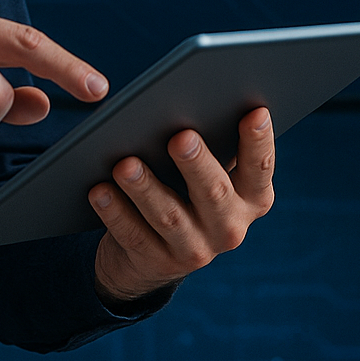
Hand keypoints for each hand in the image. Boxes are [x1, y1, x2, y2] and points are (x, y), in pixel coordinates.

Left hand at [90, 108, 274, 308]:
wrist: (155, 255)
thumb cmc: (186, 189)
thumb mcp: (207, 172)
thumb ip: (211, 145)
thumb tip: (191, 97)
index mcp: (251, 199)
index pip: (260, 169)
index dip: (259, 142)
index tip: (255, 111)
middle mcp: (230, 228)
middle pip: (213, 192)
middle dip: (196, 164)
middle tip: (180, 137)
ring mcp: (195, 250)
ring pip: (169, 216)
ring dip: (146, 189)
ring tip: (125, 164)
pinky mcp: (157, 263)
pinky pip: (133, 235)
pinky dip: (115, 212)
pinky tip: (99, 191)